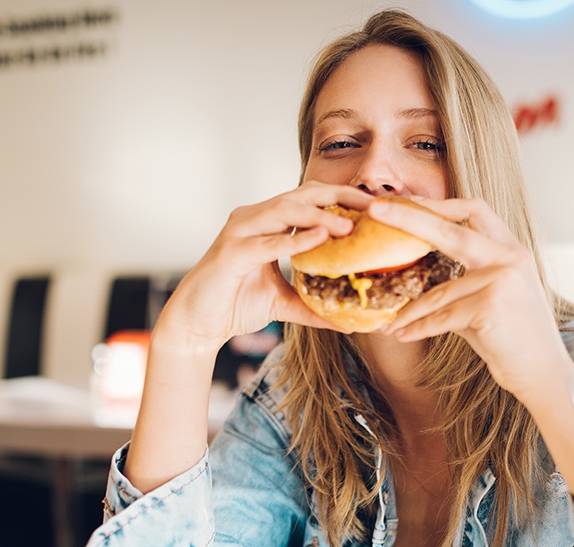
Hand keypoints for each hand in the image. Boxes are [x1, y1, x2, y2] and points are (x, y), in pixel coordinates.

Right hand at [155, 182, 371, 352]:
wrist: (198, 324)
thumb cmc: (235, 305)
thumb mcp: (284, 304)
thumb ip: (314, 306)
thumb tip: (349, 323)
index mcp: (268, 224)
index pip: (311, 200)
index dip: (343, 199)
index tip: (375, 207)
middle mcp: (254, 219)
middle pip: (302, 195)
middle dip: (340, 197)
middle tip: (373, 205)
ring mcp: (240, 231)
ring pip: (285, 211)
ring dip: (320, 216)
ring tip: (350, 226)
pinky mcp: (231, 252)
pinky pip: (266, 242)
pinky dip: (294, 239)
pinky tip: (319, 239)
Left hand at [371, 197, 573, 401]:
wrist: (544, 374)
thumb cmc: (514, 340)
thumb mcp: (492, 299)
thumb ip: (462, 281)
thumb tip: (417, 276)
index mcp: (511, 250)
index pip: (474, 211)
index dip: (438, 204)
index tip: (406, 201)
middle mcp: (509, 258)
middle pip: (449, 229)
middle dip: (409, 217)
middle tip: (375, 210)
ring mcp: (501, 280)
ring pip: (438, 292)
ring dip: (409, 311)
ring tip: (387, 323)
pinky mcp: (490, 306)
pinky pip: (441, 317)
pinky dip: (418, 328)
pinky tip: (401, 335)